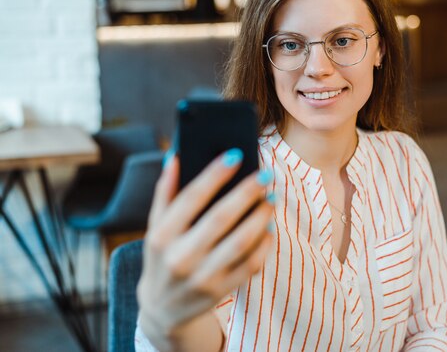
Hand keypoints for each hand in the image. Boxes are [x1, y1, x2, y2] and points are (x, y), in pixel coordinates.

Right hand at [137, 149, 274, 350]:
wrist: (162, 310)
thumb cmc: (163, 255)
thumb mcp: (155, 226)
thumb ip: (165, 192)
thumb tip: (176, 155)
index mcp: (161, 236)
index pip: (191, 198)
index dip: (214, 175)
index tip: (235, 155)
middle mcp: (179, 258)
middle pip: (220, 218)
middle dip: (246, 193)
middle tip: (265, 174)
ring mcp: (201, 278)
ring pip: (240, 242)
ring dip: (260, 217)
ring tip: (271, 198)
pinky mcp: (220, 291)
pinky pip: (250, 265)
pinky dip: (264, 244)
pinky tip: (269, 227)